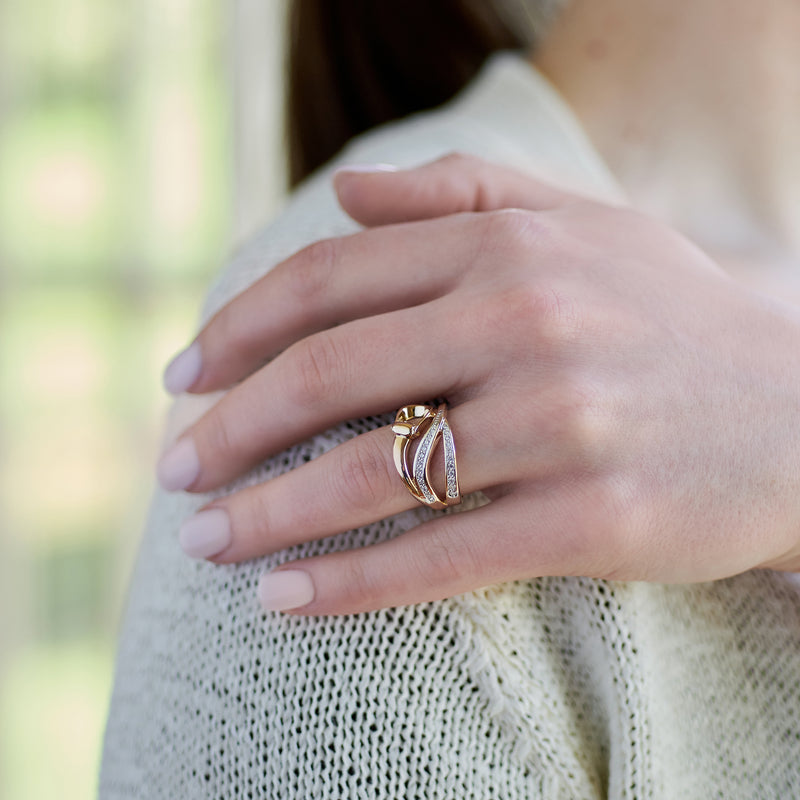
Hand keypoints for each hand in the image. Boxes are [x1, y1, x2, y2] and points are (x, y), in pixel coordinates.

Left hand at [157, 154, 799, 614]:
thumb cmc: (669, 314)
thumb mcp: (578, 223)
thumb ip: (460, 192)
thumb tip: (343, 193)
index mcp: (509, 246)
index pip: (329, 282)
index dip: (237, 330)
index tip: (182, 376)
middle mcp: (528, 322)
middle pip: (328, 375)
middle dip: (230, 429)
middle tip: (174, 469)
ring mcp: (562, 423)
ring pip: (370, 476)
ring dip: (265, 516)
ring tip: (203, 544)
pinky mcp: (592, 519)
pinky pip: (440, 557)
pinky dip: (347, 584)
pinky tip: (280, 601)